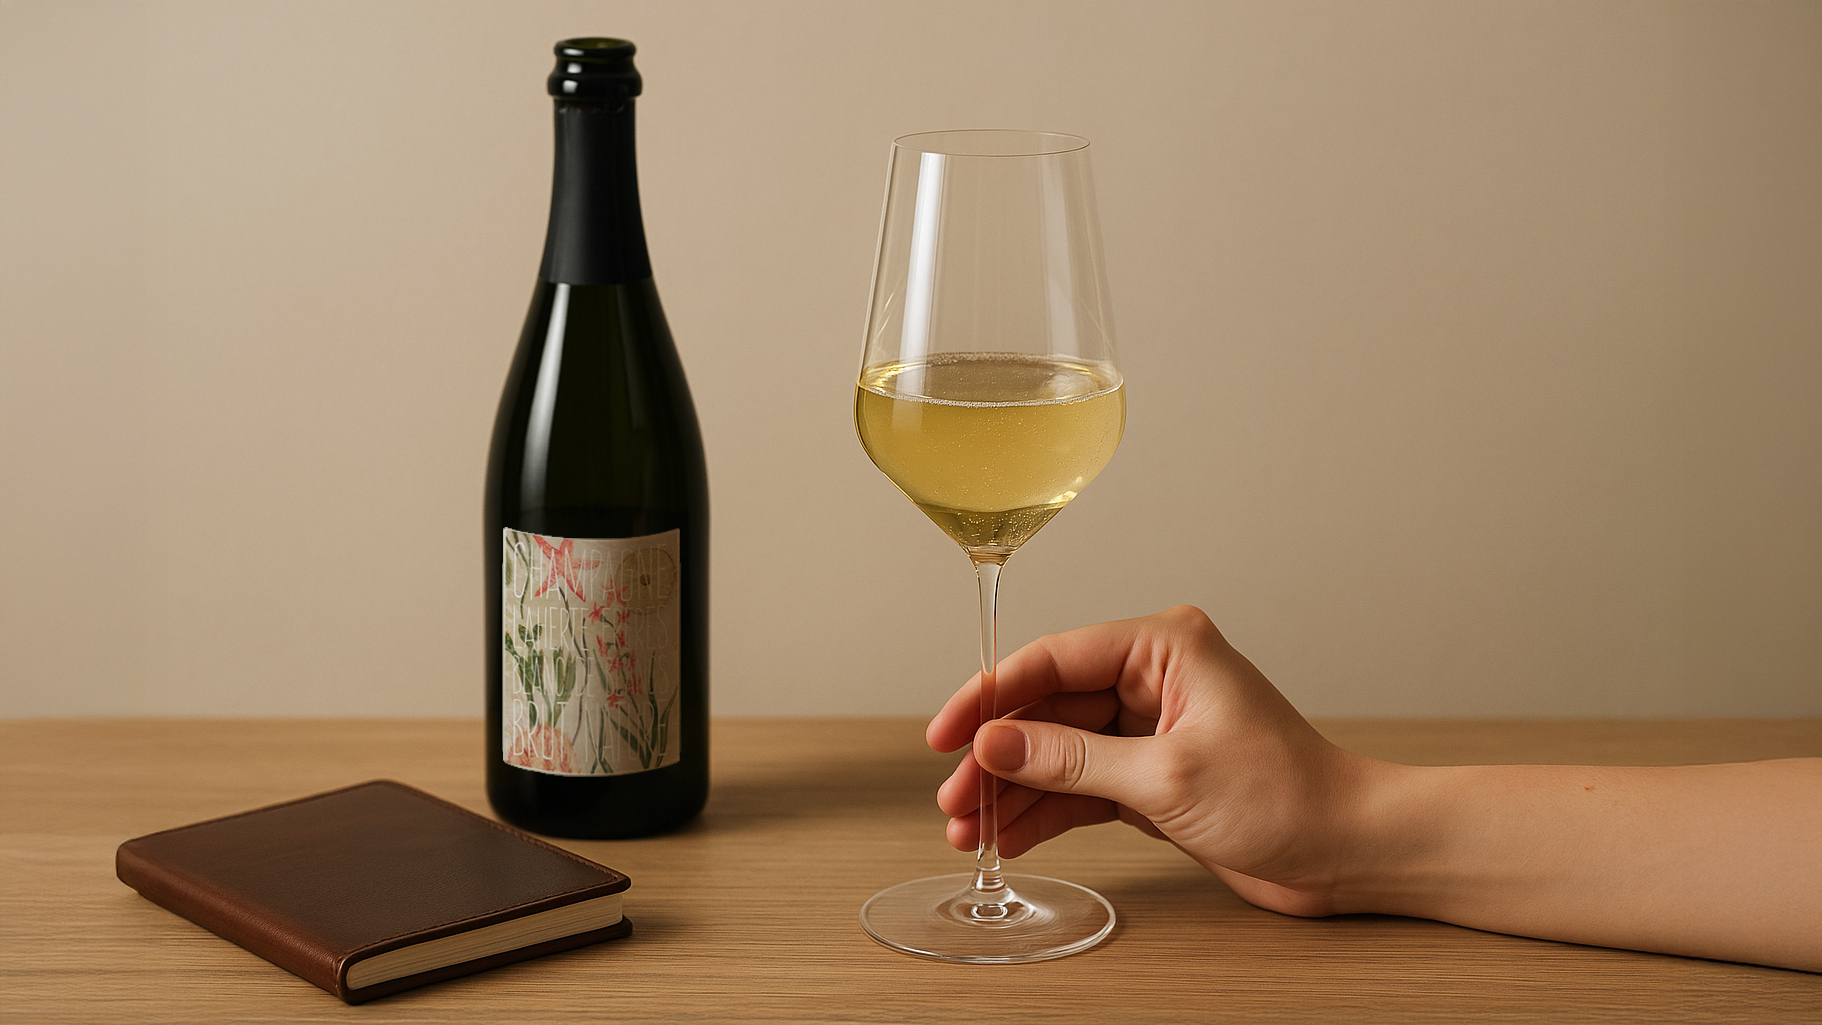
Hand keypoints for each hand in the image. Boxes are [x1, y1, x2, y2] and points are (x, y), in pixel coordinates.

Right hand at [927, 605, 1379, 916]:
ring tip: (970, 830)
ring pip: (1059, 752)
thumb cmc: (1288, 798)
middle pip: (1048, 709)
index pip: (1054, 659)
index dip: (990, 697)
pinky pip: (1082, 785)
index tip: (945, 734)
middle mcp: (1153, 677)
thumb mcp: (1167, 778)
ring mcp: (1151, 726)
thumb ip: (1073, 761)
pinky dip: (1047, 811)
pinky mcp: (1153, 773)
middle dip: (997, 758)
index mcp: (1164, 646)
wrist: (1349, 852)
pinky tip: (1010, 836)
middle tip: (954, 800)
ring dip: (1015, 791)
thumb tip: (994, 745)